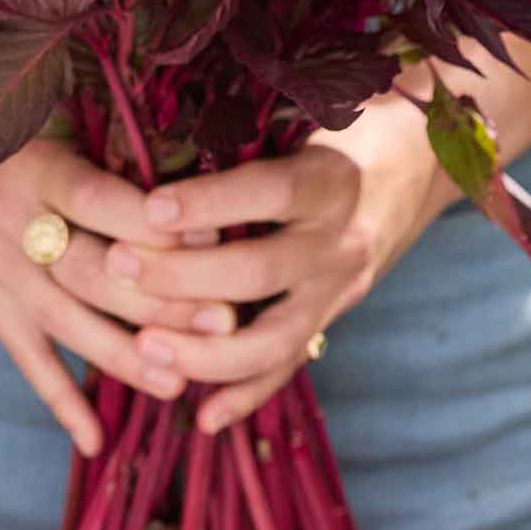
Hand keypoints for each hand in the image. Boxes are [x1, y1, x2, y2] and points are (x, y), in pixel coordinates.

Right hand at [0, 135, 225, 456]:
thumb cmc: (21, 124)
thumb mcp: (62, 119)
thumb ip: (114, 156)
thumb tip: (197, 201)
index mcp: (34, 166)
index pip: (98, 200)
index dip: (154, 224)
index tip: (212, 242)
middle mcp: (7, 221)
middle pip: (89, 272)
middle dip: (160, 302)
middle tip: (223, 323)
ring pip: (65, 323)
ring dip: (125, 358)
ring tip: (180, 382)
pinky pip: (25, 356)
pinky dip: (60, 400)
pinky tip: (95, 440)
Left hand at [102, 91, 442, 432]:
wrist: (411, 165)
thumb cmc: (340, 124)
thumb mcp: (309, 113)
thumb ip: (249, 126)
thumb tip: (157, 130)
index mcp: (331, 178)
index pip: (268, 192)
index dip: (209, 202)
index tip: (150, 207)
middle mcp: (340, 238)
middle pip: (259, 271)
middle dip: (182, 277)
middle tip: (119, 266)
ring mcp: (338, 288)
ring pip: (273, 338)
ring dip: (204, 352)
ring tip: (143, 346)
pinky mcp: (331, 319)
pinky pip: (289, 367)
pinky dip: (246, 396)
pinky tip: (203, 417)